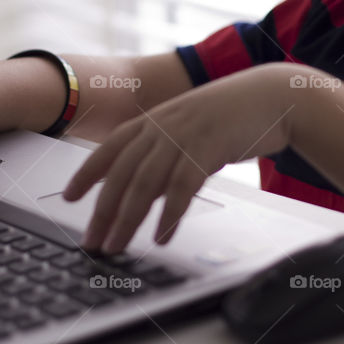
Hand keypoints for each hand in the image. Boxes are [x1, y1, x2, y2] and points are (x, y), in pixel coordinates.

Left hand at [62, 65, 296, 252]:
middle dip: (103, 210)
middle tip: (92, 241)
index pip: (110, 148)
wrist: (274, 96)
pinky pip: (182, 187)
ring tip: (117, 246)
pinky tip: (161, 237)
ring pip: (145, 182)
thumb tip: (144, 189)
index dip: (87, 173)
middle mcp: (163, 125)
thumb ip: (165, 154)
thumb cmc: (233, 116)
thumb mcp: (190, 129)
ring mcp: (185, 135)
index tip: (69, 198)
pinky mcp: (209, 147)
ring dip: (127, 219)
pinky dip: (169, 215)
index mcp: (155, 119)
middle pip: (122, 172)